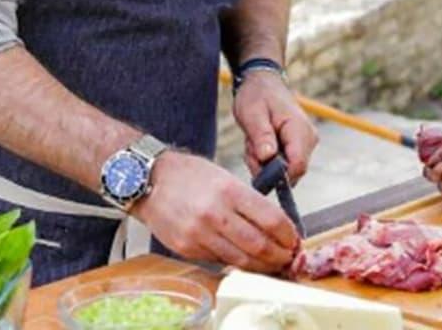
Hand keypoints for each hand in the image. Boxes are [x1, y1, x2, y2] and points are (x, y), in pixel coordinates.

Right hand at [133, 152, 298, 272]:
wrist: (147, 180)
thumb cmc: (188, 175)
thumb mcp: (223, 176)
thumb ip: (248, 201)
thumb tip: (275, 227)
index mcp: (229, 191)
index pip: (271, 220)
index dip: (289, 235)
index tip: (294, 239)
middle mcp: (215, 214)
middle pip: (260, 245)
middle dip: (280, 255)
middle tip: (288, 257)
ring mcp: (199, 234)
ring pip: (241, 259)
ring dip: (262, 265)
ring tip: (271, 263)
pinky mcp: (186, 248)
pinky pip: (219, 261)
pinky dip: (236, 262)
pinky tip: (243, 259)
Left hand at [234, 71, 318, 183]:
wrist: (263, 83)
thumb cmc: (257, 95)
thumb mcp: (252, 112)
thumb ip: (261, 135)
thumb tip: (268, 157)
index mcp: (299, 129)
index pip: (298, 165)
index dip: (277, 174)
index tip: (256, 161)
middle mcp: (309, 139)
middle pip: (290, 172)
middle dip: (266, 166)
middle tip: (250, 145)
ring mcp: (305, 144)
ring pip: (285, 171)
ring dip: (263, 162)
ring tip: (253, 140)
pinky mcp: (299, 148)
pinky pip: (283, 165)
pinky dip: (266, 159)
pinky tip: (258, 143)